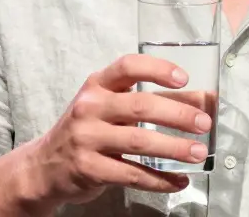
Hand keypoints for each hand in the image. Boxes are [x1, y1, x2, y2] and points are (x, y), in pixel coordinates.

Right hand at [17, 54, 213, 208]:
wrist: (44, 165)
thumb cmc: (86, 130)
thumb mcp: (107, 106)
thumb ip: (144, 100)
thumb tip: (200, 101)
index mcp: (97, 85)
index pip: (127, 67)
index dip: (157, 69)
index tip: (184, 78)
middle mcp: (90, 108)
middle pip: (139, 106)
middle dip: (177, 114)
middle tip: (204, 123)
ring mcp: (87, 139)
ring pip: (139, 141)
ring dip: (174, 148)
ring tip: (197, 153)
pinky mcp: (90, 169)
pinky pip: (132, 174)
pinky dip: (160, 180)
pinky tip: (178, 181)